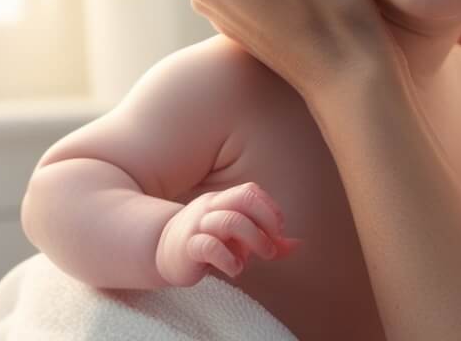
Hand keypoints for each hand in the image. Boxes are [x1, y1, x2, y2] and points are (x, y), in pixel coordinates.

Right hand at [155, 182, 298, 285]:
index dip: (269, 208)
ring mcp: (198, 225)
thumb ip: (266, 240)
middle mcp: (211, 207)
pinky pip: (209, 246)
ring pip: (229, 220)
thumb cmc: (208, 242)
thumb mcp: (239, 239)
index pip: (250, 191)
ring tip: (261, 257)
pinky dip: (229, 259)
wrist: (162, 251)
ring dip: (253, 240)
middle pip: (243, 199)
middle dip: (266, 220)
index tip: (279, 230)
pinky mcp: (187, 248)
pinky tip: (236, 269)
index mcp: (223, 200)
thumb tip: (298, 245)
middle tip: (273, 244)